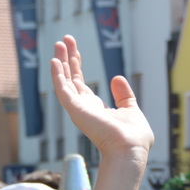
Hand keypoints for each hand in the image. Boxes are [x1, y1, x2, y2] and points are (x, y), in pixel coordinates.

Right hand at [49, 36, 153, 160]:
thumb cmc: (134, 137)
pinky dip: (57, 75)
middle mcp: (83, 107)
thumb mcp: (131, 110)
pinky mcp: (76, 110)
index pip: (80, 83)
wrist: (131, 150)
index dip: (76, 65)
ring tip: (60, 43)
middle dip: (67, 58)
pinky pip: (62, 90)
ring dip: (61, 61)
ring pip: (65, 80)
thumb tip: (116, 78)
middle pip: (70, 78)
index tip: (75, 49)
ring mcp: (78, 109)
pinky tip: (55, 60)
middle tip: (65, 39)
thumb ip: (124, 95)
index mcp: (95, 108)